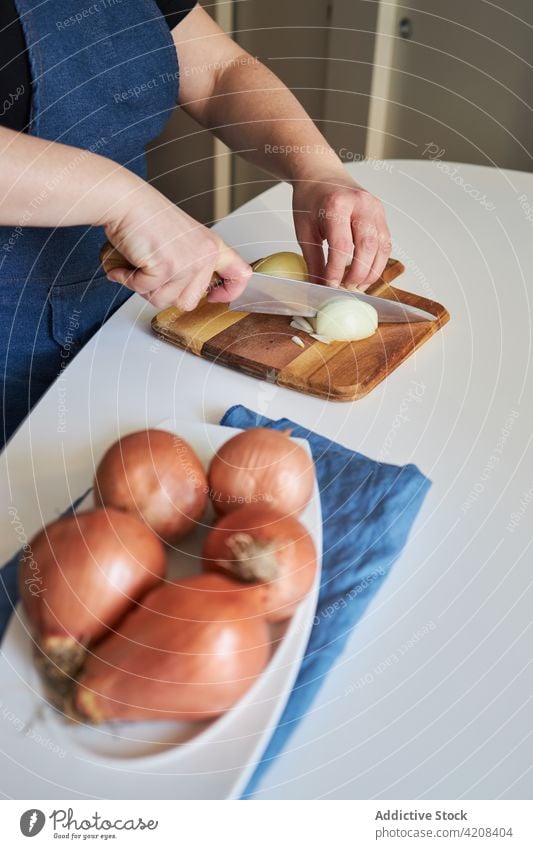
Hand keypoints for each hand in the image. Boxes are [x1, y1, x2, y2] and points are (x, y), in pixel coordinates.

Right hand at [103, 181, 251, 309]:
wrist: (125, 201)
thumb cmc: (146, 217)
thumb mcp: (183, 240)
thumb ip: (192, 264)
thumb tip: (189, 295)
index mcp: (212, 247)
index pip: (240, 275)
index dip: (230, 292)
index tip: (214, 297)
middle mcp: (205, 255)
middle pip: (189, 301)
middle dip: (163, 292)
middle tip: (152, 270)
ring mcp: (188, 263)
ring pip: (164, 300)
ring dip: (144, 287)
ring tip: (139, 263)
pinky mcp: (168, 268)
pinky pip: (145, 290)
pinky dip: (129, 280)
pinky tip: (126, 264)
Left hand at [292, 173, 391, 289]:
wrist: (321, 175)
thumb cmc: (311, 200)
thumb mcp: (304, 229)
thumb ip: (313, 258)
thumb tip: (319, 286)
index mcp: (336, 205)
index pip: (341, 245)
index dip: (336, 270)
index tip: (329, 285)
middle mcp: (360, 204)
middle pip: (367, 246)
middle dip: (358, 273)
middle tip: (346, 288)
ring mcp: (374, 207)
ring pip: (381, 246)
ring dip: (372, 271)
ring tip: (357, 286)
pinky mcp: (381, 213)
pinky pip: (385, 242)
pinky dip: (378, 262)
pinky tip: (366, 273)